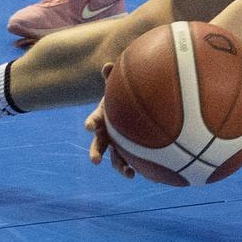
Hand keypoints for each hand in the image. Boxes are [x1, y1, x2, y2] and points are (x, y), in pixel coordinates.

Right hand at [86, 63, 136, 177]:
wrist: (129, 107)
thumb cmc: (122, 94)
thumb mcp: (117, 85)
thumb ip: (112, 77)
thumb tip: (107, 64)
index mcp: (102, 118)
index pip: (94, 120)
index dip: (91, 122)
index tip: (88, 126)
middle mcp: (107, 134)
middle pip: (99, 145)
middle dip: (96, 153)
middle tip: (95, 160)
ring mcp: (118, 144)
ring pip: (116, 159)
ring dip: (121, 167)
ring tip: (130, 174)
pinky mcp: (130, 151)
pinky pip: (134, 161)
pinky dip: (141, 168)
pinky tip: (152, 176)